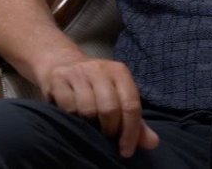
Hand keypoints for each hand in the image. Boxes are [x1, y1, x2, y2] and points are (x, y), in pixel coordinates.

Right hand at [38, 56, 159, 157]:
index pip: (131, 105)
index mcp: (119, 72)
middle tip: (107, 137)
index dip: (130, 132)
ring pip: (88, 110)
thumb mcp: (118, 97)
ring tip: (90, 125)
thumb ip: (136, 122)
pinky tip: (74, 116)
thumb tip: (152, 143)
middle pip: (110, 108)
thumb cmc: (96, 86)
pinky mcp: (58, 79)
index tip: (126, 150)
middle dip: (110, 129)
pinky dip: (73, 117)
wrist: (63, 62)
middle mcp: (100, 68)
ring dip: (90, 125)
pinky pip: (68, 108)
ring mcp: (78, 72)